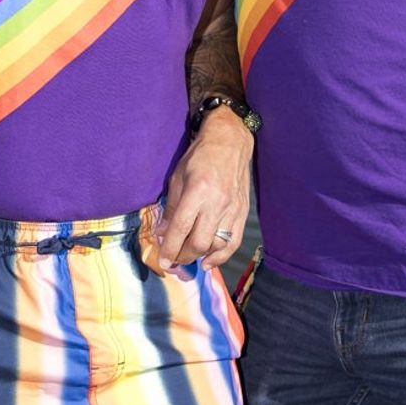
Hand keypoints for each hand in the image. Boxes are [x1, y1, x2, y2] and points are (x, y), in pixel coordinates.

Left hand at [157, 110, 251, 271]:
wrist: (229, 143)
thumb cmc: (199, 157)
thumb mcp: (178, 177)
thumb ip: (171, 208)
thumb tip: (162, 233)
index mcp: (198, 190)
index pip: (181, 228)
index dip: (170, 248)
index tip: (162, 261)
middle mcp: (217, 202)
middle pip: (199, 242)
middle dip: (183, 256)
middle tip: (173, 259)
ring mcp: (233, 209)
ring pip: (216, 245)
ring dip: (199, 256)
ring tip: (188, 256)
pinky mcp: (242, 212)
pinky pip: (233, 242)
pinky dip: (221, 256)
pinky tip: (208, 262)